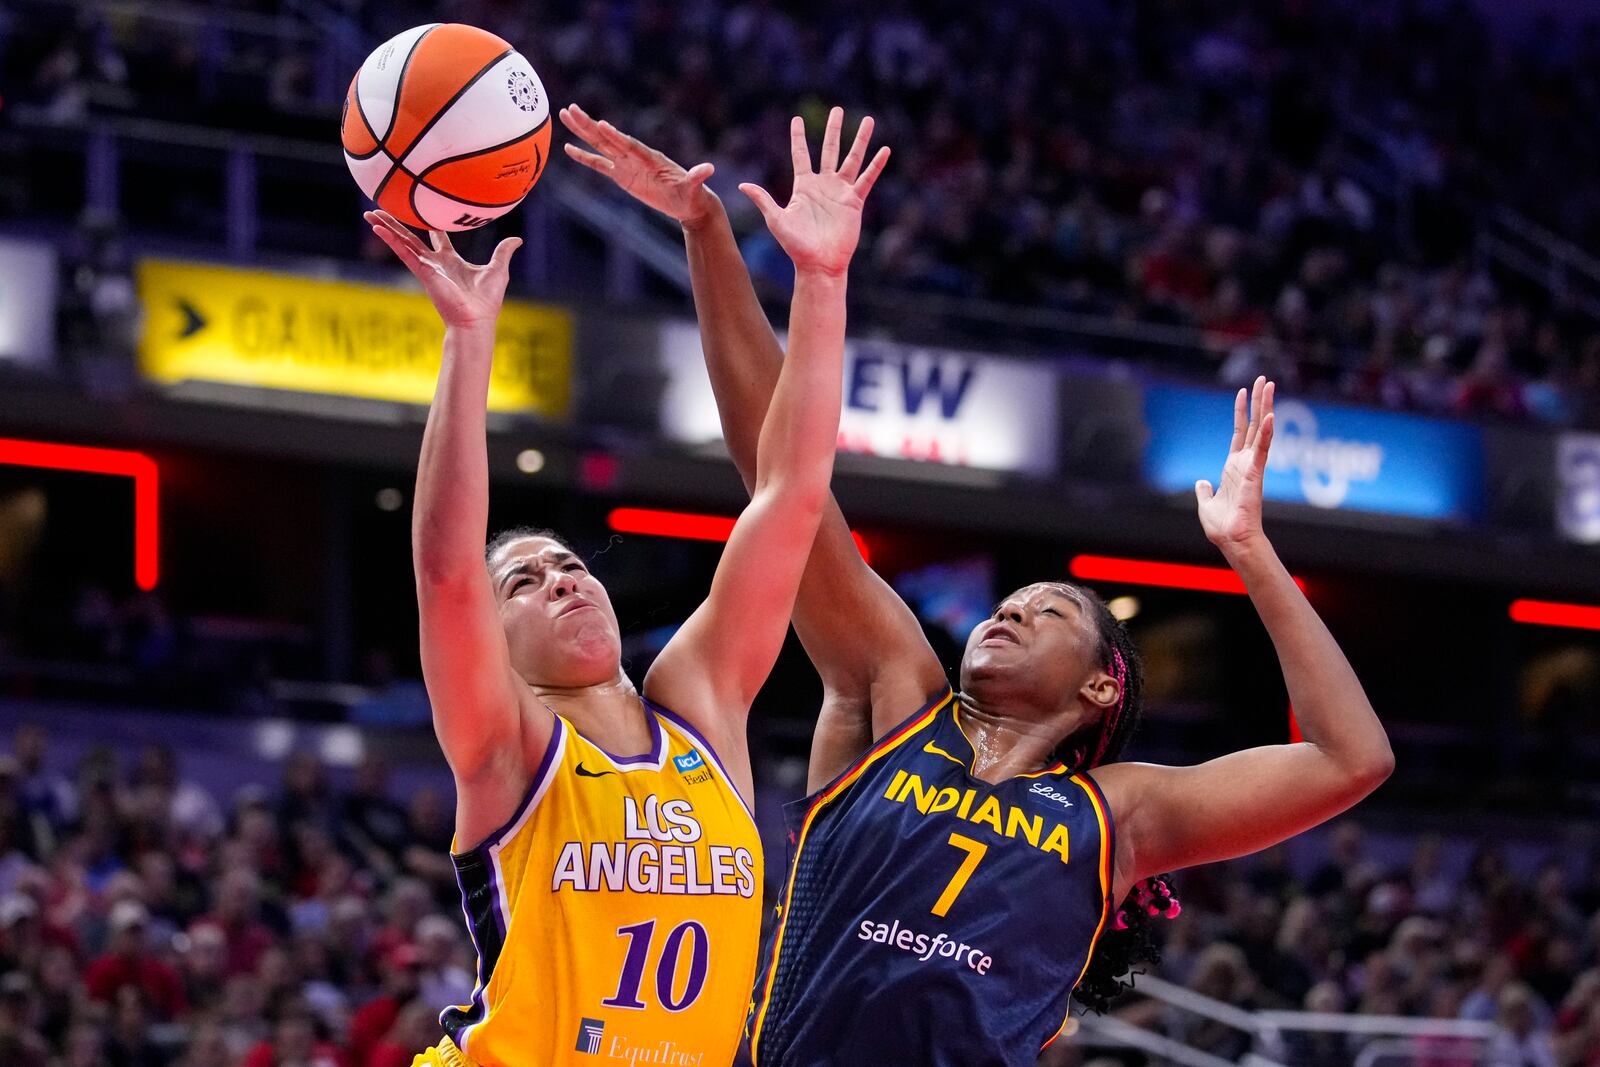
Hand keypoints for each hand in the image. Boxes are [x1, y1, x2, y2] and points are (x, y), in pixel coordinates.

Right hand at [365, 210, 519, 329]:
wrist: (476, 319)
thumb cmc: (487, 300)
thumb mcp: (498, 268)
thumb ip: (503, 252)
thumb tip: (517, 239)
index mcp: (452, 261)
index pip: (439, 238)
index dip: (433, 225)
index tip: (425, 212)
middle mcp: (436, 263)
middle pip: (413, 238)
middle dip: (398, 224)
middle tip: (383, 210)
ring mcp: (427, 267)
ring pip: (403, 242)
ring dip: (386, 228)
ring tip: (370, 214)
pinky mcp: (422, 271)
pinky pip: (403, 252)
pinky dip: (390, 240)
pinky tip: (377, 228)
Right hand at [559, 103, 717, 226]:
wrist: (688, 202)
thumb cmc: (692, 195)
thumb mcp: (694, 187)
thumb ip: (697, 177)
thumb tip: (709, 169)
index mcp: (649, 157)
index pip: (629, 145)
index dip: (615, 136)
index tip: (600, 124)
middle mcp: (635, 156)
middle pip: (608, 138)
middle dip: (589, 125)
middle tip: (570, 108)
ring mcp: (626, 164)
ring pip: (600, 145)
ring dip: (582, 132)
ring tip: (565, 115)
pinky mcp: (622, 176)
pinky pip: (599, 164)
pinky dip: (584, 157)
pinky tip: (568, 148)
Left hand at [740, 107, 889, 276]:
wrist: (818, 263)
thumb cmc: (795, 246)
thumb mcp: (776, 220)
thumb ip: (763, 200)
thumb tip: (742, 185)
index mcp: (803, 186)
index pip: (801, 155)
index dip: (798, 137)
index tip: (796, 119)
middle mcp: (823, 185)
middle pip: (829, 150)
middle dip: (833, 129)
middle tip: (836, 109)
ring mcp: (840, 192)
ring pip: (852, 159)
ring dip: (859, 140)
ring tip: (868, 120)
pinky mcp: (854, 202)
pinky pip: (867, 180)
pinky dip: (876, 165)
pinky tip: (885, 150)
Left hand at [1196, 376, 1274, 551]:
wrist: (1232, 540)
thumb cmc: (1222, 527)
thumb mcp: (1206, 504)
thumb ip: (1204, 491)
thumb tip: (1201, 482)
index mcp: (1234, 467)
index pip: (1239, 433)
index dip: (1241, 412)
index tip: (1243, 391)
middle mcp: (1245, 463)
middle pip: (1253, 425)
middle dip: (1258, 401)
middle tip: (1264, 379)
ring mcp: (1252, 466)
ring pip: (1261, 430)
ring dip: (1265, 407)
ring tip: (1269, 385)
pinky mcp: (1255, 473)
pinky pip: (1262, 449)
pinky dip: (1266, 432)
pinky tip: (1270, 415)